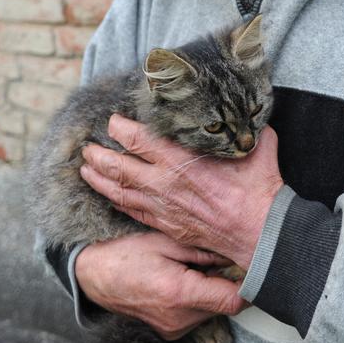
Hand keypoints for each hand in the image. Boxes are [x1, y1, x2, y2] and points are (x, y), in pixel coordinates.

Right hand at [75, 231, 246, 339]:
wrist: (94, 278)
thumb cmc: (127, 255)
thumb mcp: (166, 242)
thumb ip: (203, 252)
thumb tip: (233, 257)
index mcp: (180, 293)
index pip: (233, 301)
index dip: (250, 287)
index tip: (255, 270)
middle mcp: (179, 318)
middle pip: (225, 307)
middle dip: (229, 285)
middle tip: (222, 262)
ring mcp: (173, 329)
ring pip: (212, 312)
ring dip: (213, 293)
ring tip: (195, 270)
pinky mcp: (169, 333)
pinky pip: (197, 317)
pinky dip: (198, 301)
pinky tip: (184, 283)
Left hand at [80, 119, 282, 269]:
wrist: (259, 231)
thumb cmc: (258, 188)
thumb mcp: (255, 145)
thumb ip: (244, 126)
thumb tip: (246, 110)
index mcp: (180, 158)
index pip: (137, 138)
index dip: (119, 127)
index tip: (113, 121)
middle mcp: (164, 182)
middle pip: (118, 165)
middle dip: (98, 154)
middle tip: (88, 146)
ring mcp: (162, 206)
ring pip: (118, 190)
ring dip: (98, 178)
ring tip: (85, 168)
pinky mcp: (165, 224)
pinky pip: (131, 210)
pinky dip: (115, 200)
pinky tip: (107, 194)